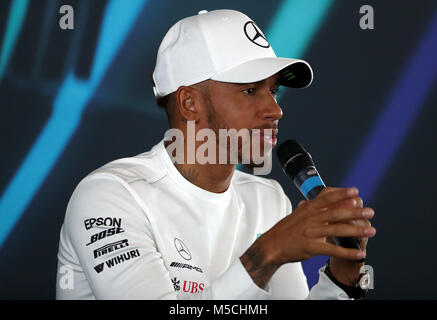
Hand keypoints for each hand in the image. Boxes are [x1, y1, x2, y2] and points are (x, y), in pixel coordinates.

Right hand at [240, 187, 375, 287]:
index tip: (355, 191)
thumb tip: (311, 200)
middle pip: (336, 213)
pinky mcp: (310, 247)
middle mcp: (310, 219)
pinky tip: (358, 253)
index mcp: (307, 209)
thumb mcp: (295, 215)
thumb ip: (306, 208)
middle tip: (370, 211)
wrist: (271, 246)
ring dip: (356, 230)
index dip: (341, 194)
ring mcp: (310, 233)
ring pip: (337, 229)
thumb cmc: (284, 231)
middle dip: (355, 212)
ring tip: (370, 230)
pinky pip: (332, 249)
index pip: (326, 198)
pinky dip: (347, 252)